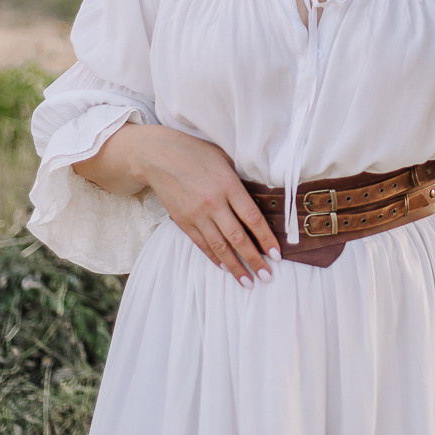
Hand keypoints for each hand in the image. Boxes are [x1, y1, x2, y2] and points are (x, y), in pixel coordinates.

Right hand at [75, 123, 279, 284]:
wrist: (158, 156)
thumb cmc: (197, 153)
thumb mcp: (224, 159)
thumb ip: (240, 181)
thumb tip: (260, 201)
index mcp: (228, 185)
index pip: (252, 218)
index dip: (266, 239)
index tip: (276, 255)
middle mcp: (213, 203)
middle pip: (238, 237)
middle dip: (254, 259)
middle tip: (267, 276)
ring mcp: (196, 214)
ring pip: (219, 247)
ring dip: (235, 266)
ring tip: (248, 281)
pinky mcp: (182, 221)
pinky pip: (201, 244)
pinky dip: (214, 258)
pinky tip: (225, 268)